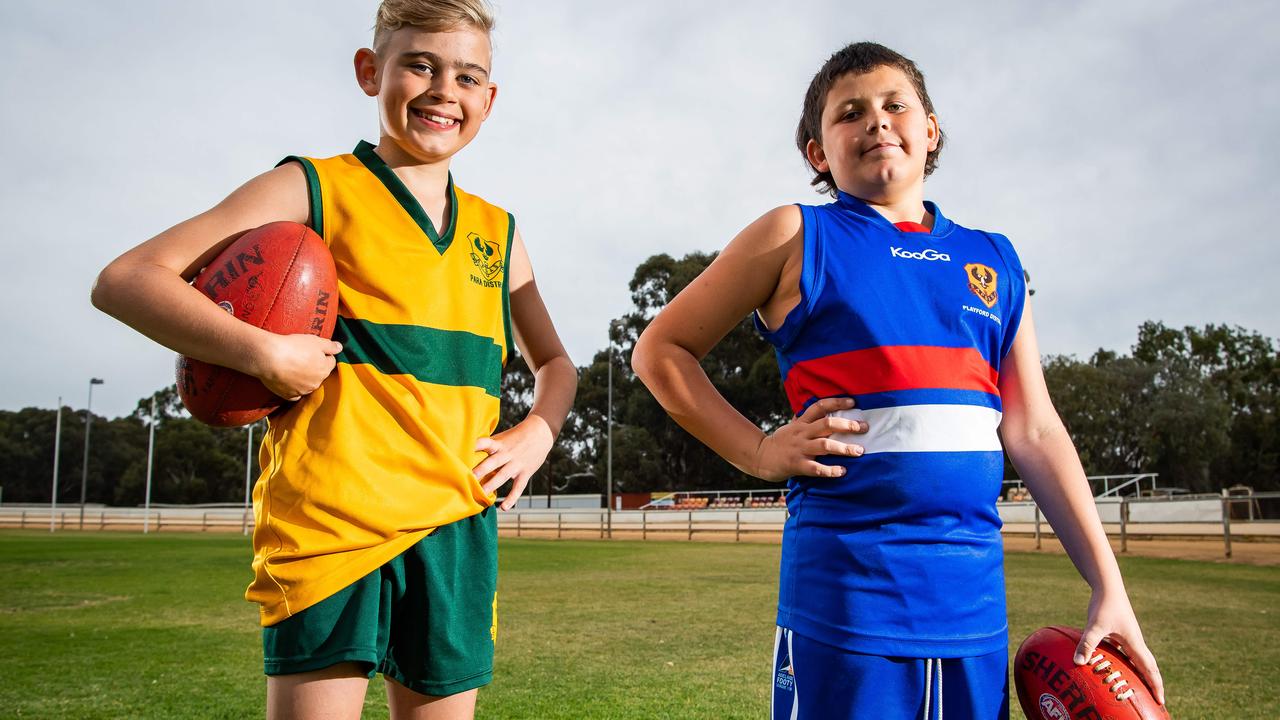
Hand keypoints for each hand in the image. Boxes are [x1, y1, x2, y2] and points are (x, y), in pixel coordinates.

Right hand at [254, 333, 341, 400]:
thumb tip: (340, 348)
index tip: (313, 350)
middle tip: (301, 356)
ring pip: (307, 385)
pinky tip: (287, 380)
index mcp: (324, 370)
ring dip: (303, 378)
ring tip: (292, 366)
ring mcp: (302, 391)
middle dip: (314, 367)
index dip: (323, 354)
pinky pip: (294, 394)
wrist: (268, 357)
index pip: (330, 361)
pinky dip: (293, 388)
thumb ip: (330, 345)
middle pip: (319, 374)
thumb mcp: (315, 341)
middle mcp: (316, 383)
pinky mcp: (288, 395)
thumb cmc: (293, 347)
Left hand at [473, 417, 554, 509]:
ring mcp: (517, 463)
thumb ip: (488, 447)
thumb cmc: (515, 436)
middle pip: (492, 462)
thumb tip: (468, 454)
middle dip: (480, 470)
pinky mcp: (526, 472)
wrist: (541, 432)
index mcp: (498, 443)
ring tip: (481, 494)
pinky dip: (512, 498)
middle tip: (468, 478)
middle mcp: (507, 453)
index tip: (462, 452)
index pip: (484, 443)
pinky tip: (504, 507)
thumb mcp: (502, 437)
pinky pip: (518, 487)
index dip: (473, 447)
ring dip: (492, 485)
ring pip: (502, 475)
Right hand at [752, 397, 866, 481]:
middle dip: (847, 425)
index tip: (853, 402)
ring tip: (859, 451)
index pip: (819, 407)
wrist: (760, 457)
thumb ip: (805, 419)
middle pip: (826, 424)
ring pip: (824, 445)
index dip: (836, 402)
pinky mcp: (797, 464)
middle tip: (864, 427)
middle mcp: (802, 433)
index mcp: (801, 423)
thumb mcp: (791, 427)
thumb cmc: (779, 442)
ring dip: (844, 448)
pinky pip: (816, 467)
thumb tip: (819, 408)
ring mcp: (799, 449)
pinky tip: (842, 471)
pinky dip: (830, 470)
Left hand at [1074, 588, 1164, 704]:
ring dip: (1141, 673)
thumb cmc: (1104, 605)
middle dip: (1152, 683)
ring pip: (1138, 659)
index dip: (1155, 686)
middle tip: (1156, 699)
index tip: (1161, 701)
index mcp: (1134, 643)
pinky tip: (1118, 667)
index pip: (1149, 669)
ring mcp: (1128, 636)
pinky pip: (1127, 652)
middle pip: (1148, 666)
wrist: (1107, 586)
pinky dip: (1127, 662)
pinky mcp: (1120, 631)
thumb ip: (1087, 643)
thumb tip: (1078, 662)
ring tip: (1140, 686)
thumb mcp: (1095, 626)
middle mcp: (1135, 641)